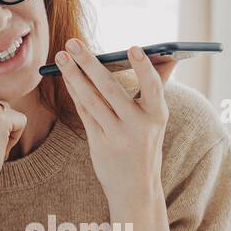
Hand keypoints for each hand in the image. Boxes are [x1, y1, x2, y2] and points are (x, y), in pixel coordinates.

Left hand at [55, 40, 176, 206]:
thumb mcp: (156, 119)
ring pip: (91, 100)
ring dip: (74, 75)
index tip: (132, 47)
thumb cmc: (146, 144)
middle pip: (110, 89)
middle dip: (89, 63)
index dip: (142, 67)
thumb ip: (157, 88)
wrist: (136, 188)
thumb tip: (169, 56)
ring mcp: (117, 136)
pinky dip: (75, 92)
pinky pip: (85, 113)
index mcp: (158, 115)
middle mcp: (138, 126)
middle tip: (73, 43)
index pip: (151, 87)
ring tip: (62, 56)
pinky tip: (67, 76)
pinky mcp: (99, 144)